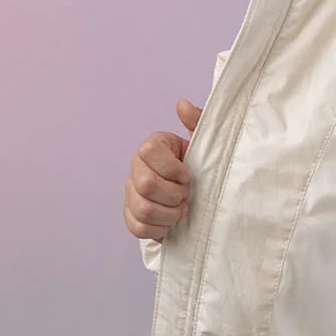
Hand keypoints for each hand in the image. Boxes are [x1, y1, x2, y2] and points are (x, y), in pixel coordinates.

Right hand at [123, 99, 202, 240]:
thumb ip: (197, 122)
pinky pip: (137, 227)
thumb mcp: (205, 144)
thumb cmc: (200, 169)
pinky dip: (159, 229)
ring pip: (143, 209)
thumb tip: (183, 105)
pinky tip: (170, 223)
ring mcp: (131, 193)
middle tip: (186, 195)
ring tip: (181, 211)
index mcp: (153, 147)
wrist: (199, 198)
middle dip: (173, 194)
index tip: (188, 175)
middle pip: (146, 184)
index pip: (149, 152)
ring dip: (169, 214)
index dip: (172, 168)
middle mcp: (136, 167)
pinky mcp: (131, 216)